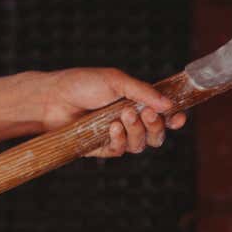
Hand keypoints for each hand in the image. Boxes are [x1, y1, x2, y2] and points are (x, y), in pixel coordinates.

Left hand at [39, 68, 186, 157]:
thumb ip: (142, 92)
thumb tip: (168, 104)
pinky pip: (119, 151)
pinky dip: (119, 140)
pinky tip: (111, 128)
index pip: (163, 115)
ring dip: (136, 131)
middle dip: (155, 126)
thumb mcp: (115, 81)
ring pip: (140, 145)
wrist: (53, 98)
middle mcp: (129, 121)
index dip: (174, 119)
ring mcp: (116, 135)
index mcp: (137, 102)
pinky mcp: (102, 147)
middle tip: (145, 114)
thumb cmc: (82, 84)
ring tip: (122, 116)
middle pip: (156, 134)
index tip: (178, 117)